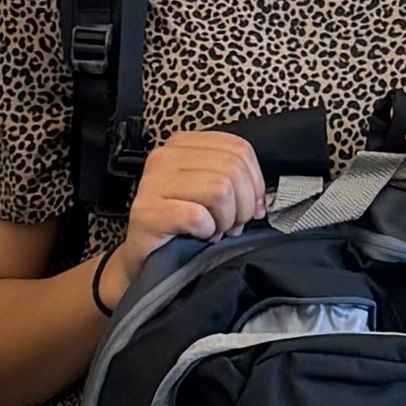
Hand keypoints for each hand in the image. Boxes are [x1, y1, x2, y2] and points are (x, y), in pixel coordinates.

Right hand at [99, 128, 268, 306]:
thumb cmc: (181, 227)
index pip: (238, 148)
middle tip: (231, 225)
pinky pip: (197, 216)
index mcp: (184, 145)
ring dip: (224, 220)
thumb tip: (260, 201)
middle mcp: (165, 157)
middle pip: (232, 168)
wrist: (145, 260)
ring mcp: (152, 183)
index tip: (251, 207)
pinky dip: (206, 231)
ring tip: (214, 231)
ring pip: (219, 189)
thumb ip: (236, 184)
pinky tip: (199, 236)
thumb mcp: (211, 195)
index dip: (255, 182)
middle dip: (241, 205)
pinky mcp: (147, 212)